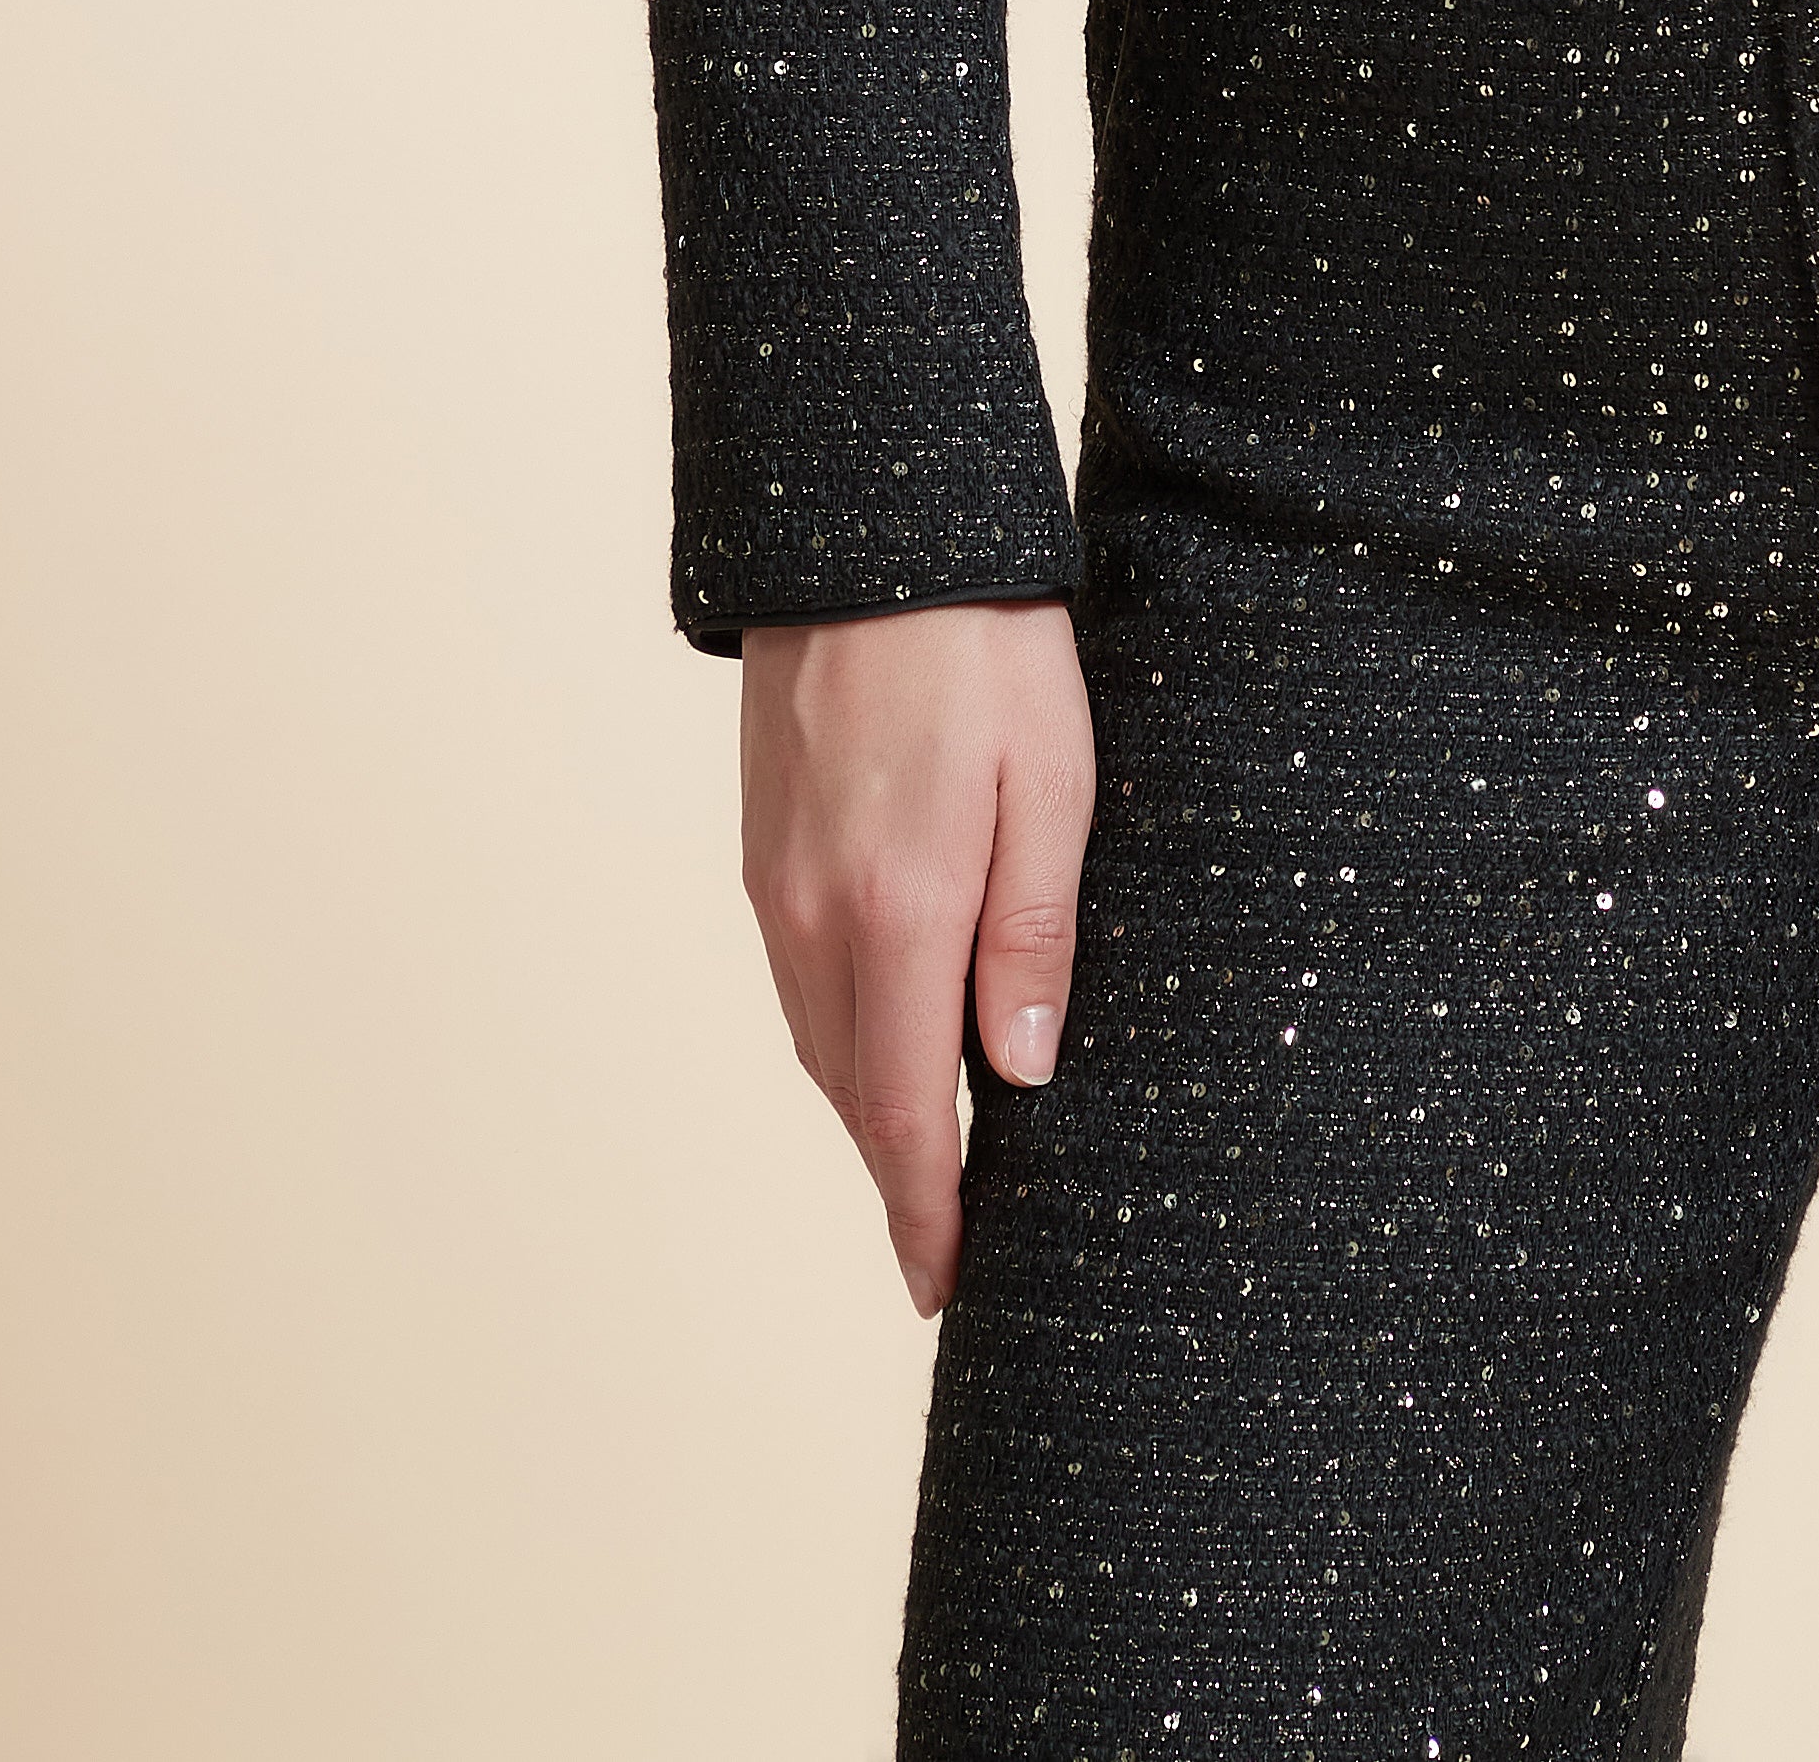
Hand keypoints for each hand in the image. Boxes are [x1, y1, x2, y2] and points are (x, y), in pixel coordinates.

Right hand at [738, 597, 1094, 1316]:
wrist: (870, 529)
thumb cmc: (989, 645)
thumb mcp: (1056, 782)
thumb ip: (1032, 935)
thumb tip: (1018, 1075)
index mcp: (899, 911)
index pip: (902, 1112)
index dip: (925, 1213)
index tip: (948, 1288)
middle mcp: (816, 916)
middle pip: (853, 1092)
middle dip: (901, 1177)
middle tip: (954, 1246)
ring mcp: (776, 881)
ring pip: (821, 1038)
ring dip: (870, 1106)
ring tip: (932, 1159)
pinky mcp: (762, 844)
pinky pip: (801, 976)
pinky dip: (843, 1031)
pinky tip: (888, 1032)